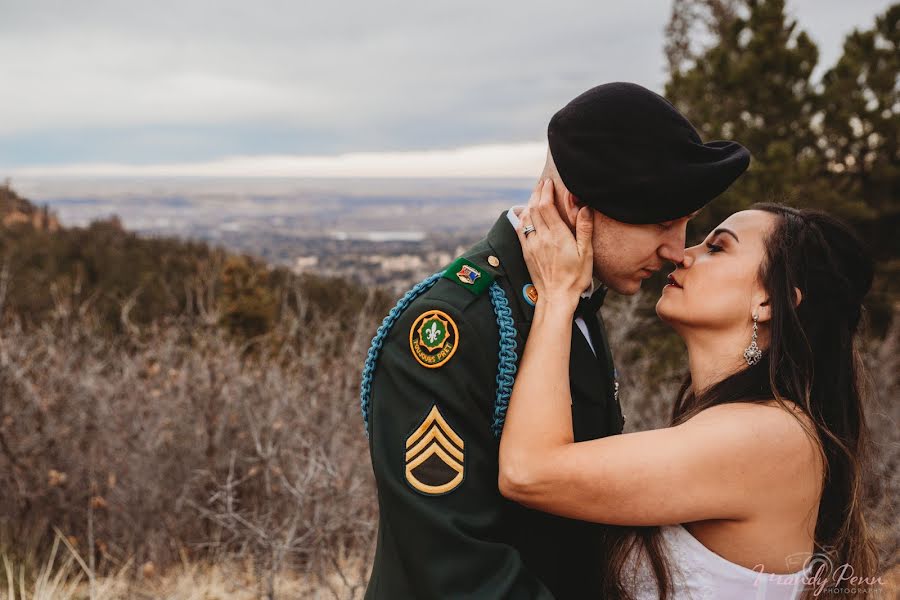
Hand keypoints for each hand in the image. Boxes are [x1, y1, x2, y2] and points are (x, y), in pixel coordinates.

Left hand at [514, 178, 592, 312]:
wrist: (556, 298)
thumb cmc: (575, 278)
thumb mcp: (586, 254)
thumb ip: (584, 229)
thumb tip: (584, 207)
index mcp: (558, 236)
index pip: (547, 206)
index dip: (546, 191)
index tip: (549, 182)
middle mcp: (542, 238)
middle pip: (535, 208)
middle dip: (538, 192)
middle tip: (542, 183)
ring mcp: (532, 245)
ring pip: (527, 217)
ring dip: (530, 203)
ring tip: (535, 194)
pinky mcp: (526, 253)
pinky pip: (521, 230)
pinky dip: (523, 217)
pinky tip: (526, 213)